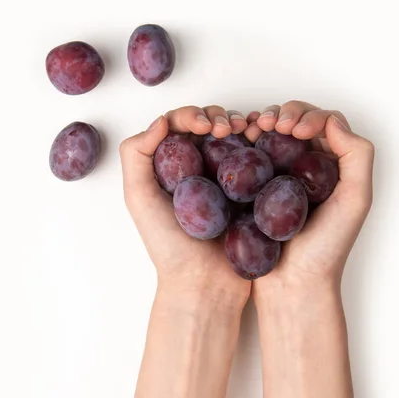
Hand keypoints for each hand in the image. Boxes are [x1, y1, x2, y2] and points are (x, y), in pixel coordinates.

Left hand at [119, 105, 250, 307]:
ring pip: (233, 138)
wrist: (205, 284)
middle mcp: (195, 168)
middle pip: (206, 126)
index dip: (190, 115)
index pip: (177, 125)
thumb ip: (136, 155)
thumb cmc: (169, 245)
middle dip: (217, 116)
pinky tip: (262, 141)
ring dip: (239, 125)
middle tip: (226, 128)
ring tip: (247, 130)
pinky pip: (255, 158)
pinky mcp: (249, 191)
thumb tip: (161, 120)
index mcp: (168, 166)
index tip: (203, 126)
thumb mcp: (139, 199)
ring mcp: (224, 180)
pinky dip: (259, 143)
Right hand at [245, 101, 374, 288]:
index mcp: (333, 166)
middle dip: (284, 113)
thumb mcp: (356, 200)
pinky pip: (250, 154)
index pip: (325, 123)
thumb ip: (356, 156)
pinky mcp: (255, 188)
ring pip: (271, 134)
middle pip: (297, 122)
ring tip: (254, 128)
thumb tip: (331, 122)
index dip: (309, 116)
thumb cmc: (326, 248)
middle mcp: (307, 167)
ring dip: (263, 122)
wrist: (291, 284)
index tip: (293, 131)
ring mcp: (278, 176)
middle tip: (272, 125)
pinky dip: (245, 140)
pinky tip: (240, 140)